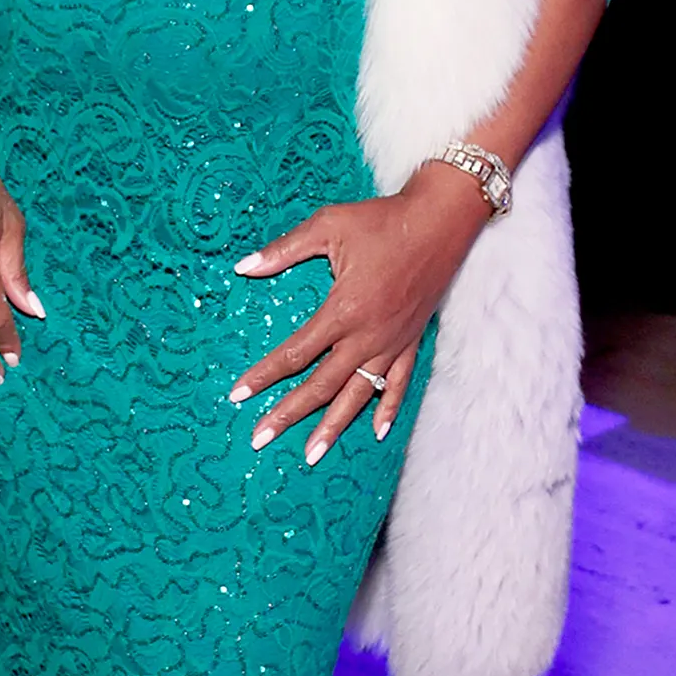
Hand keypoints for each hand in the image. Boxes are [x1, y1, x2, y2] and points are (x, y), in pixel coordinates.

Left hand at [228, 163, 489, 463]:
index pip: (295, 354)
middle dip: (288, 413)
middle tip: (260, 438)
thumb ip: (284, 249)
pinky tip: (376, 430)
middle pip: (321, 386)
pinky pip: (397, 383)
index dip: (264, 375)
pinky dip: (386, 408)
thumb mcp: (327, 226)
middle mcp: (367, 336)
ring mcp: (392, 343)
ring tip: (311, 454)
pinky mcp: (411, 341)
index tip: (238, 394)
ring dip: (333, 425)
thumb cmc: (380, 221)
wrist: (438, 222)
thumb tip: (243, 267)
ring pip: (358, 394)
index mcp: (343, 311)